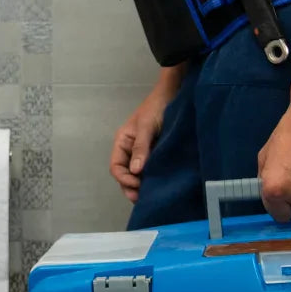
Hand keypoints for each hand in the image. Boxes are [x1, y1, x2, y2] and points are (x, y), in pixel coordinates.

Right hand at [109, 80, 176, 202]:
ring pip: (137, 174)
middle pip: (125, 173)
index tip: (137, 185)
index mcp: (123, 142)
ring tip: (150, 195)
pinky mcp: (157, 152)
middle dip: (131, 186)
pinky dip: (151, 178)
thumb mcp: (147, 127)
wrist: (174, 93)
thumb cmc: (156, 108)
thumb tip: (136, 171)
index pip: (116, 167)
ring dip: (141, 184)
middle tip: (142, 198)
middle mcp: (131, 149)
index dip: (124, 179)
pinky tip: (158, 185)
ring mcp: (144, 152)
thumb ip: (141, 148)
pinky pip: (150, 169)